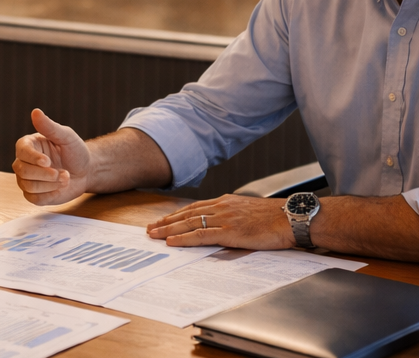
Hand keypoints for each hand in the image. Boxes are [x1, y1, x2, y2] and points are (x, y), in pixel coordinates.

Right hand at [13, 109, 90, 204]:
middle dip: (44, 174)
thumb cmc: (75, 151)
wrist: (85, 171)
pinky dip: (49, 194)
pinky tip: (60, 187)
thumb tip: (36, 112)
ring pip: (28, 186)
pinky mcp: (34, 194)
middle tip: (63, 173)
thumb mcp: (66, 136)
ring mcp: (27, 179)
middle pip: (22, 171)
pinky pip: (34, 199)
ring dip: (50, 184)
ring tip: (66, 178)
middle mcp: (24, 162)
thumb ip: (50, 127)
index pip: (22, 151)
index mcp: (28, 145)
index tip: (47, 161)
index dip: (33, 157)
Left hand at [146, 194, 295, 249]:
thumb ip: (234, 215)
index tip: (164, 220)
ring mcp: (224, 219)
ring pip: (189, 223)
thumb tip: (224, 224)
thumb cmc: (276, 217)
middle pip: (187, 214)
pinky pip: (201, 235)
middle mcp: (221, 207)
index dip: (177, 214)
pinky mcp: (230, 232)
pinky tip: (172, 241)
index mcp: (226, 202)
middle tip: (150, 228)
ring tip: (154, 234)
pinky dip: (184, 238)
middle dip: (166, 221)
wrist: (292, 217)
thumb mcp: (250, 211)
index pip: (195, 208)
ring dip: (168, 229)